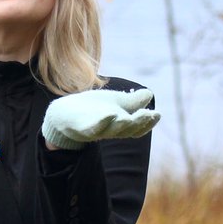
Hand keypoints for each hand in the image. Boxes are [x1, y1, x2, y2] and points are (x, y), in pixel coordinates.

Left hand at [42, 88, 158, 150]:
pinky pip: (93, 128)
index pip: (138, 128)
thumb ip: (132, 101)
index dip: (148, 123)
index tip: (157, 114)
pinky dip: (102, 122)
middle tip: (149, 114)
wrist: (64, 114)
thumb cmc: (92, 109)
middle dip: (139, 122)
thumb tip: (149, 93)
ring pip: (113, 130)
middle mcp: (111, 130)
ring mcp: (97, 130)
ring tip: (132, 116)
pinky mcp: (82, 128)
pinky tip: (110, 114)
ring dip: (123, 124)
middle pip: (128, 129)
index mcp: (121, 125)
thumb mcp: (115, 102)